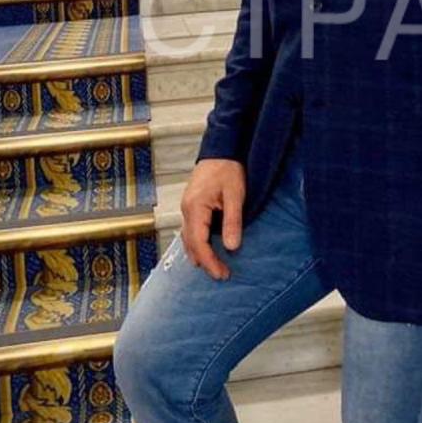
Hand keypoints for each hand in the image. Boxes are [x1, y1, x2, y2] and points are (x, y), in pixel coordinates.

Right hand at [180, 158, 245, 280]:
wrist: (221, 148)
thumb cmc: (228, 168)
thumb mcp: (235, 194)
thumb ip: (233, 221)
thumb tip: (232, 247)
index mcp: (195, 208)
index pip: (199, 244)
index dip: (210, 262)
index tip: (222, 274)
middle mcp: (186, 210)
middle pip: (191, 245)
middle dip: (205, 262)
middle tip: (222, 274)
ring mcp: (186, 207)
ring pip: (188, 239)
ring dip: (200, 254)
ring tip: (215, 266)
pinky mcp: (191, 205)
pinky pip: (190, 230)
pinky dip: (197, 243)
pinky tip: (207, 248)